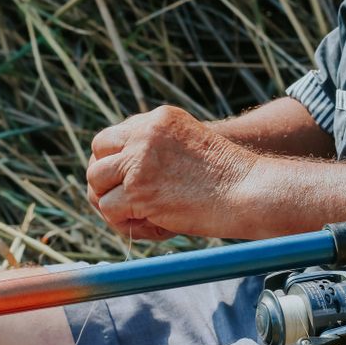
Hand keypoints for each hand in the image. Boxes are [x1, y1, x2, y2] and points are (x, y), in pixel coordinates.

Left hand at [86, 106, 256, 241]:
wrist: (248, 190)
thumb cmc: (228, 177)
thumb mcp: (190, 147)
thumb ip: (158, 151)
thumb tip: (123, 177)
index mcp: (159, 119)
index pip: (113, 136)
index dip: (112, 162)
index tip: (123, 181)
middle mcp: (145, 134)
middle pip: (98, 155)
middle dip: (104, 181)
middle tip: (122, 201)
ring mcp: (139, 161)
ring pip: (97, 183)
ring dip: (112, 203)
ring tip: (137, 216)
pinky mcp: (138, 191)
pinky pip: (109, 208)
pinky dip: (123, 222)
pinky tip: (147, 225)